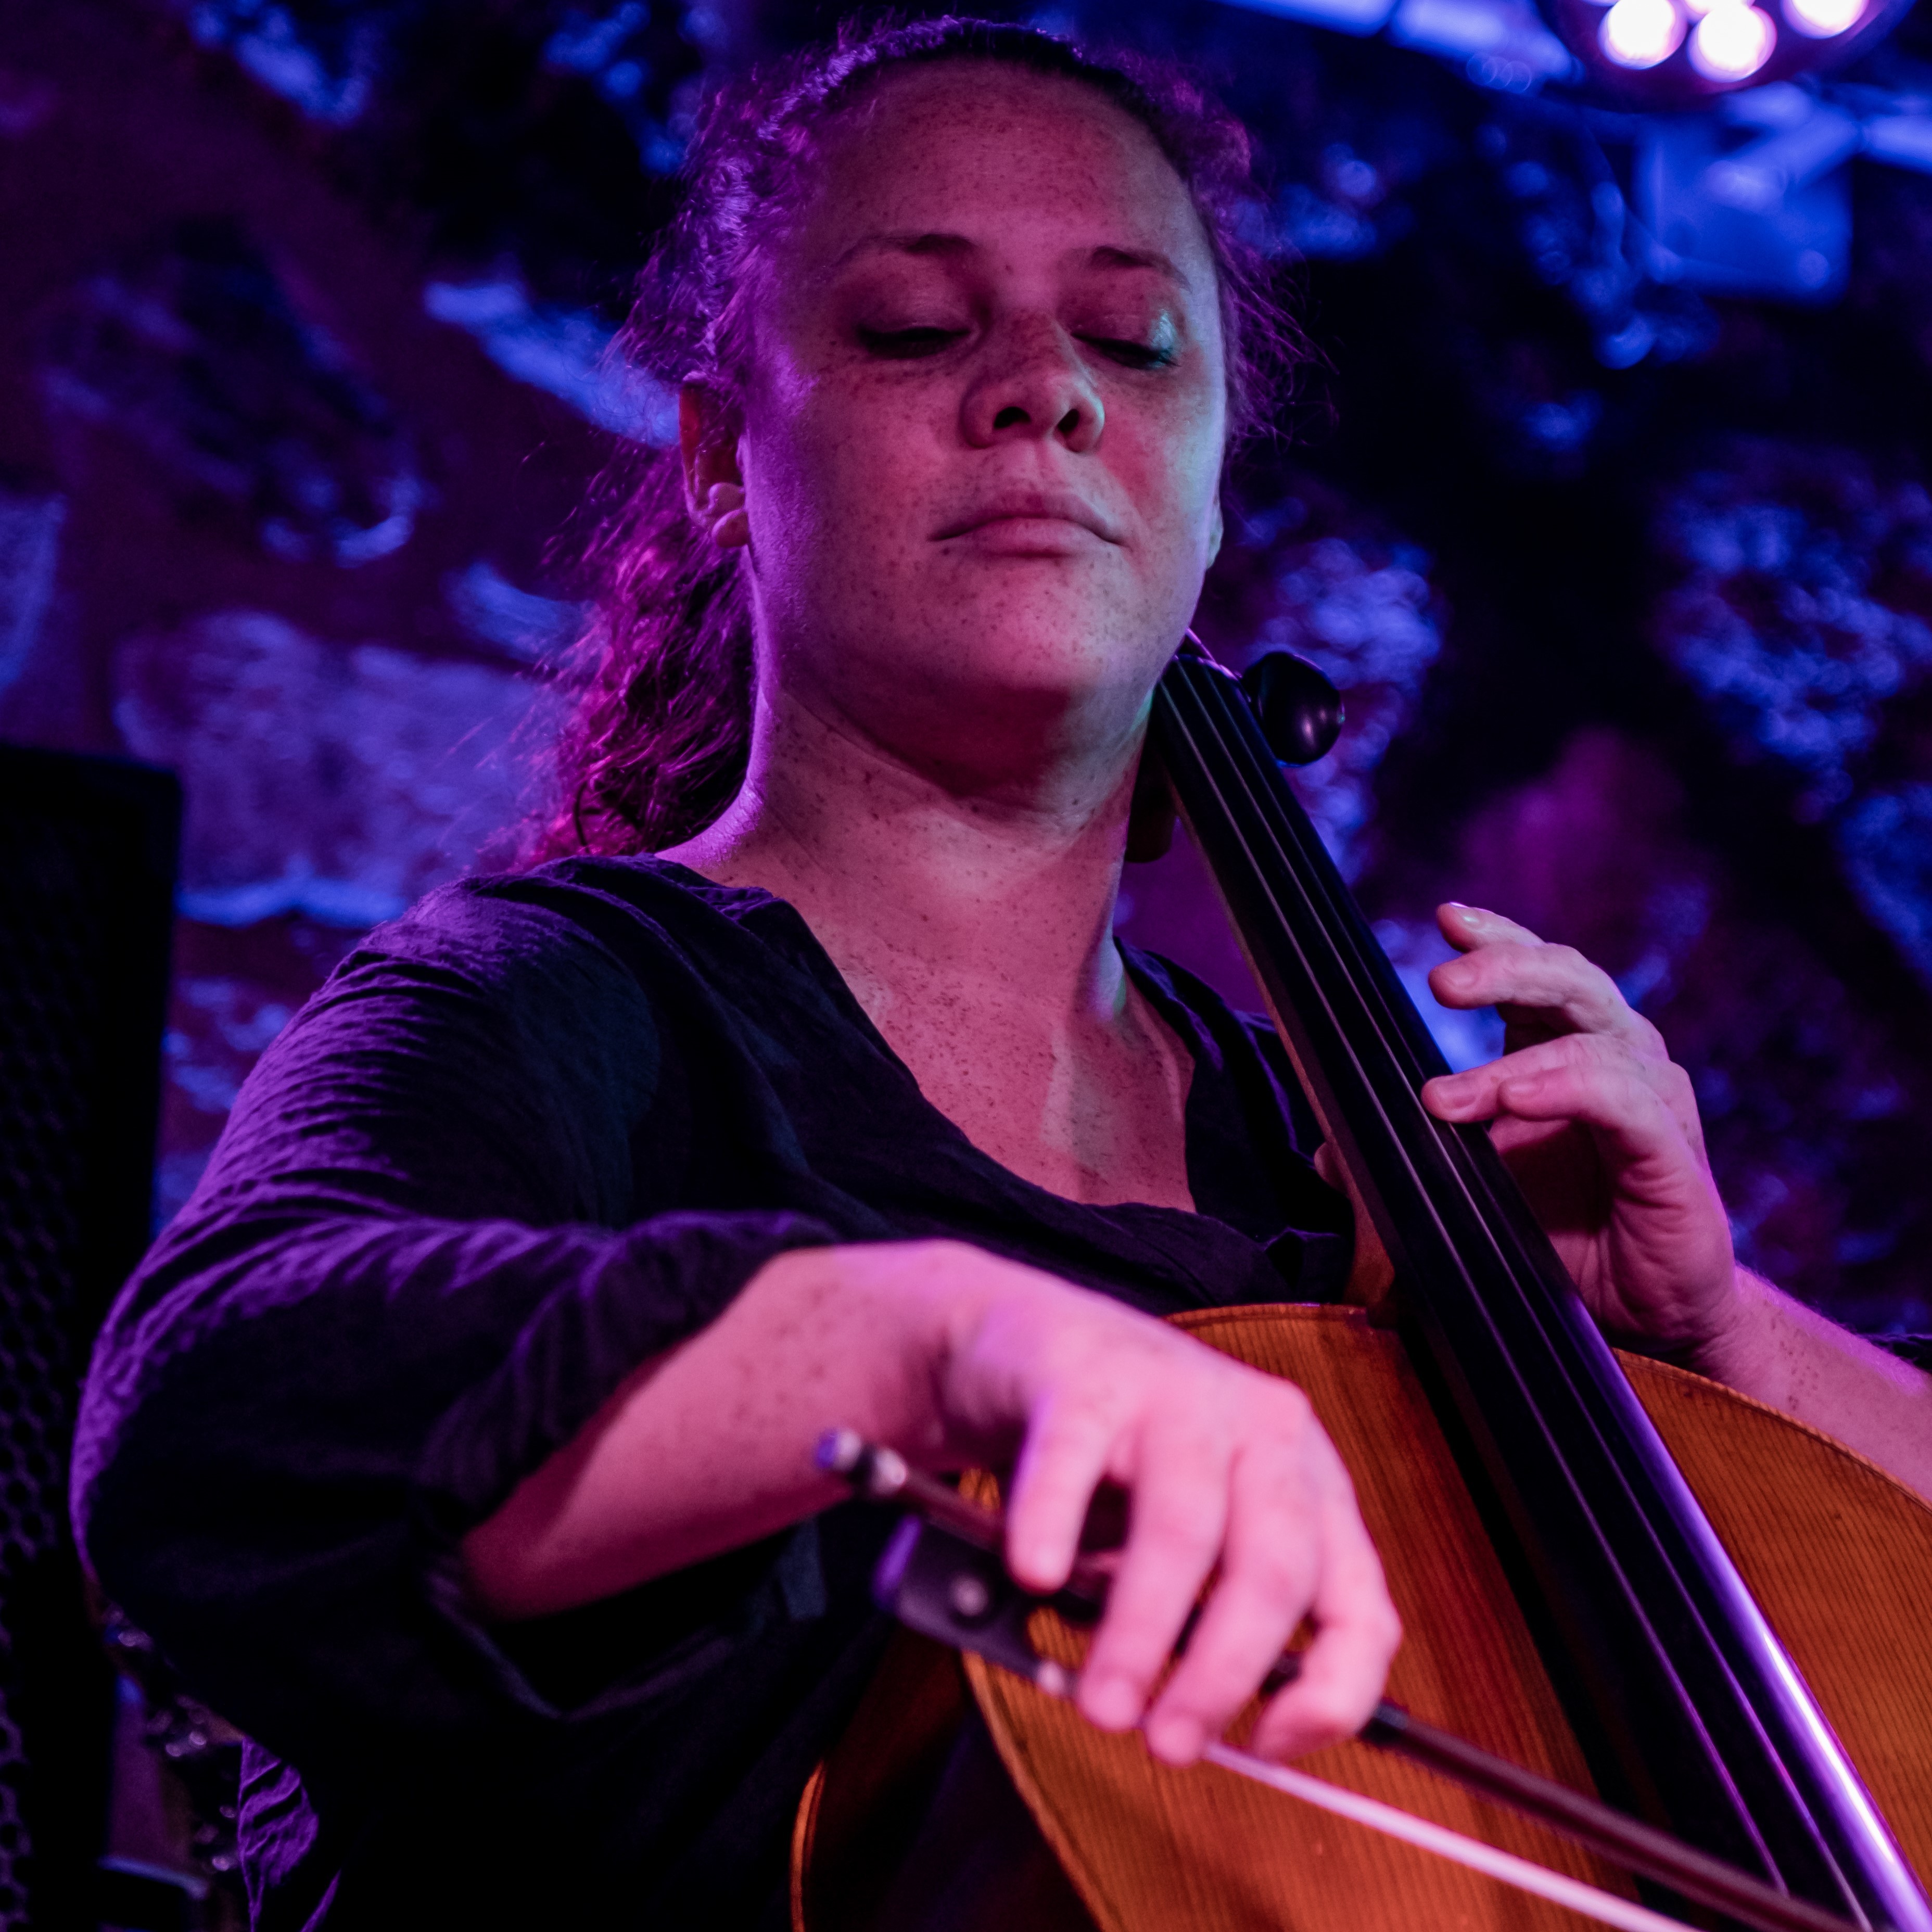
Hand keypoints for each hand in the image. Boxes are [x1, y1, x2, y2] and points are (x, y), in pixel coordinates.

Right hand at [894, 1243, 1401, 1766]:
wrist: (1025, 1341)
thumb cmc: (1115, 1457)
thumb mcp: (1194, 1538)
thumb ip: (1204, 1618)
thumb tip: (1195, 1726)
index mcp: (1306, 1483)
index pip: (1360, 1605)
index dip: (1332, 1693)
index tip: (1269, 1750)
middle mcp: (1261, 1430)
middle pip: (1274, 1567)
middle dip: (1221, 1674)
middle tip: (1166, 1742)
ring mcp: (1177, 1391)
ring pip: (1182, 1525)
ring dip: (1140, 1631)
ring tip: (1100, 1699)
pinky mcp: (1088, 1374)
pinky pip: (1074, 1458)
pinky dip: (1054, 1523)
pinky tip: (1036, 1574)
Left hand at [1418, 903, 1739, 1360]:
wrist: (1644, 1313)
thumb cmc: (1561, 1240)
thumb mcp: (1468, 1193)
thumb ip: (1403, 1163)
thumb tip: (1326, 1153)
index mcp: (1566, 1049)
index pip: (1534, 974)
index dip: (1497, 940)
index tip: (1448, 918)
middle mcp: (1617, 1058)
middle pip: (1569, 980)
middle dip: (1504, 968)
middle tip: (1442, 980)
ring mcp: (1651, 1101)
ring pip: (1589, 1041)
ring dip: (1508, 1064)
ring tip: (1443, 1096)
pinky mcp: (1671, 1153)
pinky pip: (1623, 1102)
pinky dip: (1567, 1090)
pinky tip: (1520, 1097)